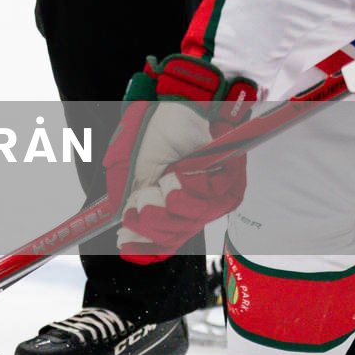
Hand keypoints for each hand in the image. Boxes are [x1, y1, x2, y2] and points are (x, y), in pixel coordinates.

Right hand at [110, 55, 257, 260]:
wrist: (177, 106)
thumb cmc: (153, 133)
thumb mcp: (130, 170)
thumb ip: (129, 201)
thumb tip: (124, 234)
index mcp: (166, 204)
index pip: (160, 237)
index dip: (144, 247)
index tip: (126, 248)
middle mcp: (191, 205)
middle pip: (174, 236)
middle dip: (154, 222)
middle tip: (144, 201)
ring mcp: (211, 196)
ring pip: (192, 220)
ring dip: (172, 200)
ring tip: (168, 179)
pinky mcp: (229, 183)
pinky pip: (209, 198)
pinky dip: (191, 184)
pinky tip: (184, 171)